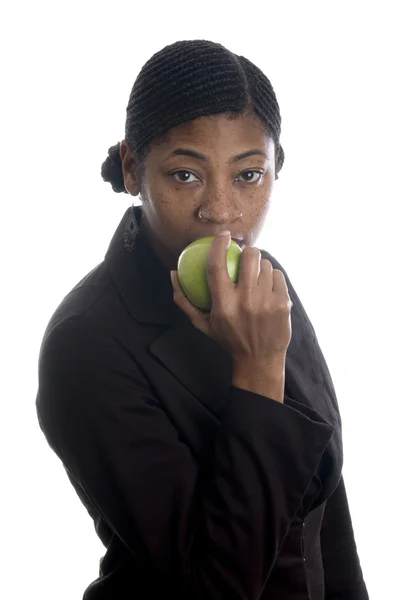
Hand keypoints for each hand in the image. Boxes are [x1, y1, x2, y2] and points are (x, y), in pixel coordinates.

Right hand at [171, 231, 292, 362]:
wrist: (259, 359)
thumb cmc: (227, 339)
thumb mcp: (202, 324)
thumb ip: (184, 300)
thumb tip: (173, 273)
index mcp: (223, 305)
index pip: (216, 266)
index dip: (218, 245)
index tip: (222, 235)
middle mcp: (245, 302)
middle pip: (249, 257)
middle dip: (247, 250)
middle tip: (245, 255)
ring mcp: (267, 302)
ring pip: (265, 265)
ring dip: (260, 266)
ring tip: (256, 274)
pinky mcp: (283, 304)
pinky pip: (278, 275)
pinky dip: (272, 276)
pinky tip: (267, 283)